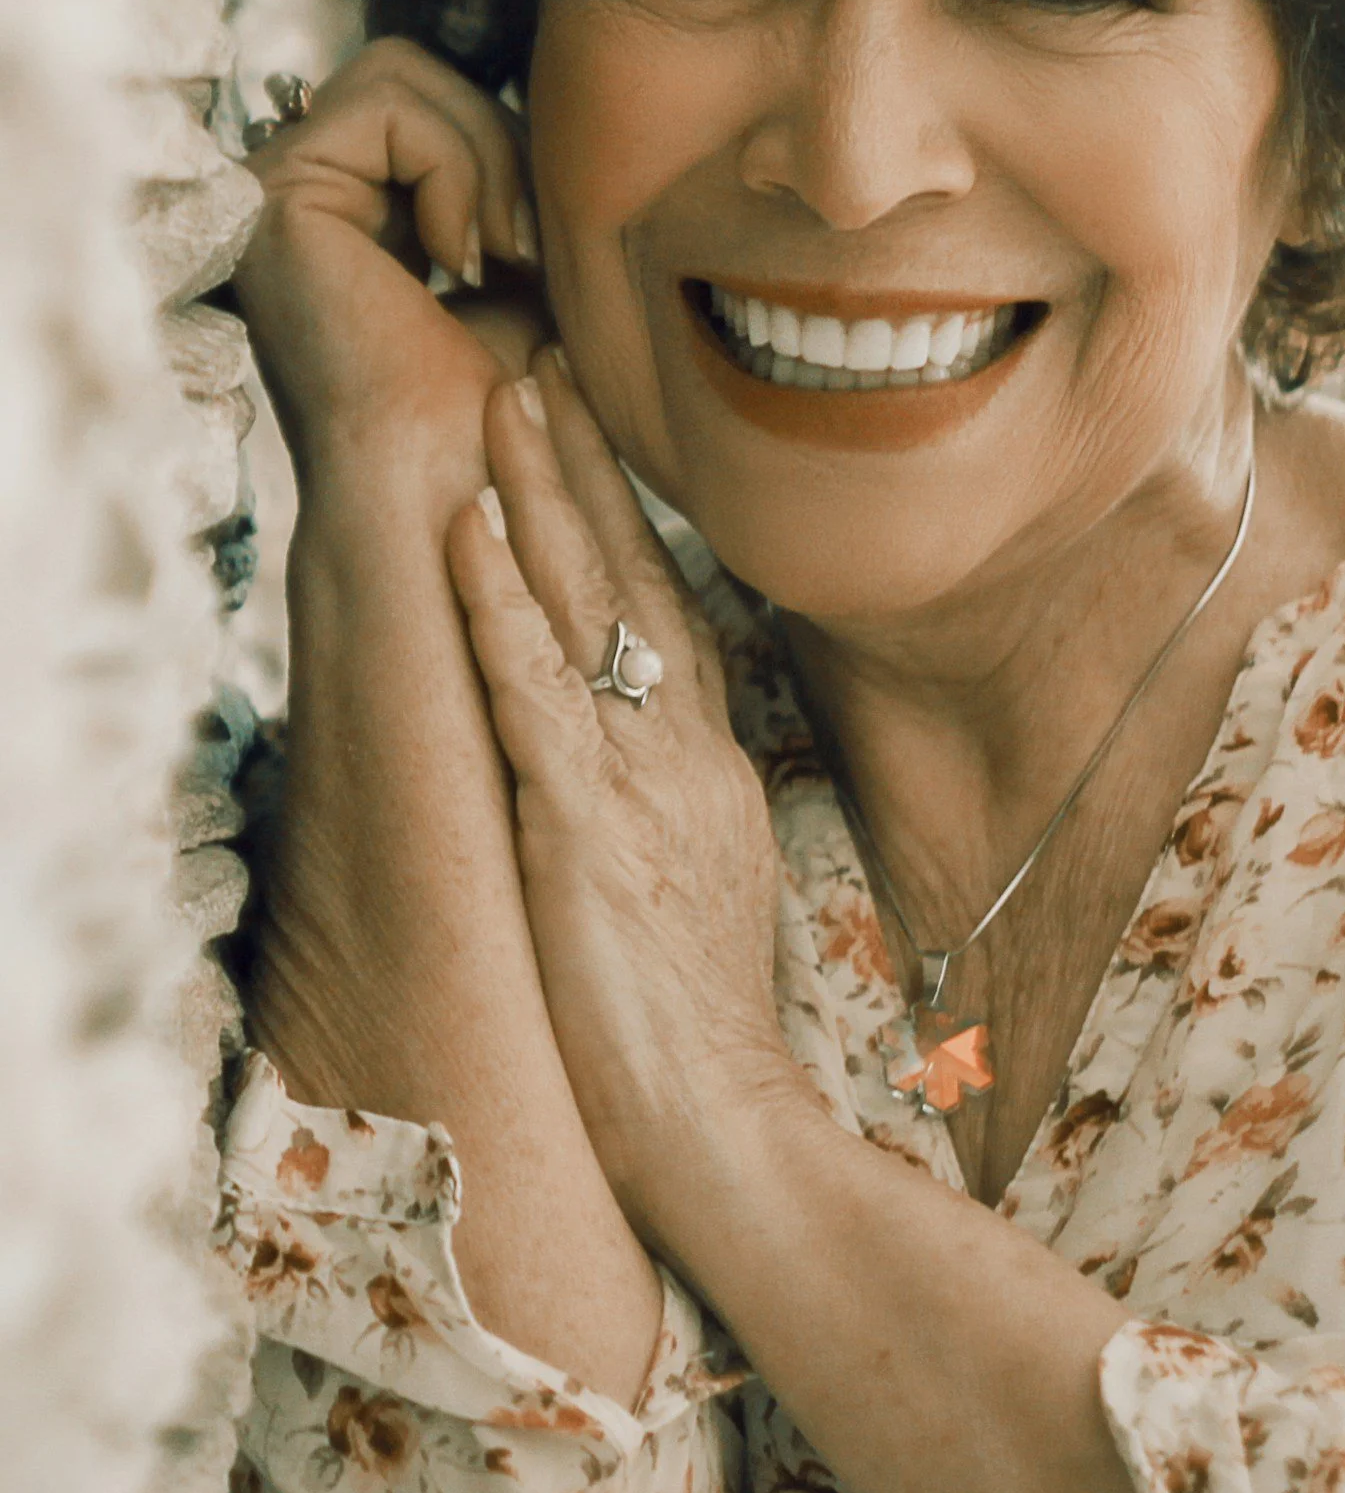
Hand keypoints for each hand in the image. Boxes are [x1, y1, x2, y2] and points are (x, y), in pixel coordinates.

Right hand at [232, 37, 547, 485]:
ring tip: (500, 254)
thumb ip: (514, 193)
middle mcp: (295, 192)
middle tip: (527, 248)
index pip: (427, 98)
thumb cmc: (494, 404)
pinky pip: (389, 107)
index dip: (504, 146)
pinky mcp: (275, 196)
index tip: (535, 251)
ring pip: (399, 71)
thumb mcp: (521, 276)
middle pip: (410, 69)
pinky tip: (464, 261)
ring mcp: (273, 191)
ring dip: (483, 153)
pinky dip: (456, 169)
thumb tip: (555, 119)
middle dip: (497, 138)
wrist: (452, 476)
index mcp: (345, 208)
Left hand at [445, 347, 793, 1256]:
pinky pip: (535, 692)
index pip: (668, 611)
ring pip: (590, 608)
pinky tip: (469, 532)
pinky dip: (499, 606)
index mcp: (712, 765)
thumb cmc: (700, 1032)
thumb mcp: (701, 890)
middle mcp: (687, 751)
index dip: (626, 519)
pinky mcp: (584, 827)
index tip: (590, 437)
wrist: (727, 1127)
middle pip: (635, 577)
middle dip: (585, 468)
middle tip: (541, 365)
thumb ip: (672, 807)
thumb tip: (639, 759)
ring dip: (542, 496)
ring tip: (501, 398)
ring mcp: (640, 782)